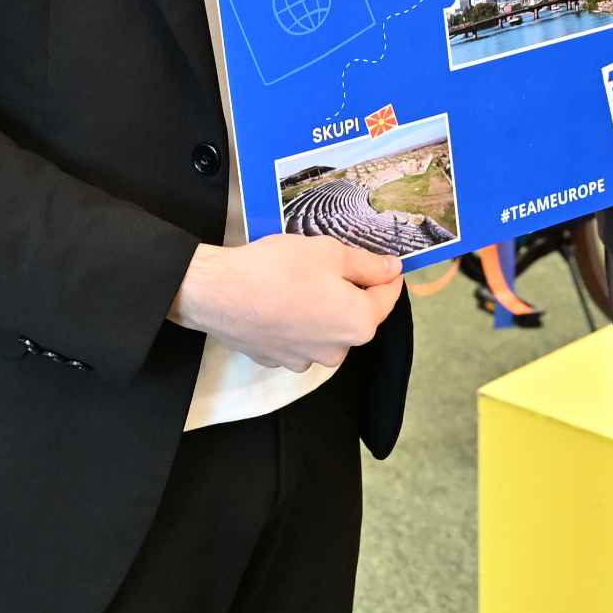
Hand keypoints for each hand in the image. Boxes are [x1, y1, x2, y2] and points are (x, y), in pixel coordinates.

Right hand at [172, 235, 402, 370]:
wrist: (220, 293)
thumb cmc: (280, 268)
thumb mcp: (331, 252)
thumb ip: (368, 264)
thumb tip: (393, 270)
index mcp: (359, 324)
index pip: (387, 297)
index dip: (387, 274)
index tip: (382, 260)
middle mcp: (338, 351)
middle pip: (355, 316)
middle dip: (349, 291)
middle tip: (327, 264)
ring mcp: (305, 360)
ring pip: (326, 329)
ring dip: (321, 309)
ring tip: (297, 282)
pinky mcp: (278, 360)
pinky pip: (298, 338)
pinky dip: (296, 321)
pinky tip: (278, 301)